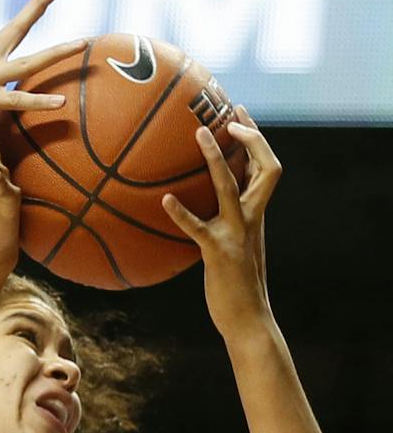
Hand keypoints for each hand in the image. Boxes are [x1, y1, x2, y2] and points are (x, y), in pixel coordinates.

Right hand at [0, 0, 84, 131]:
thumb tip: (9, 103)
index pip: (13, 28)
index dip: (34, 7)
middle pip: (17, 28)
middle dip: (39, 4)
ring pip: (28, 63)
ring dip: (57, 52)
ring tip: (82, 43)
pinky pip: (17, 100)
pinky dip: (39, 102)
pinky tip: (61, 103)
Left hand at [162, 106, 279, 335]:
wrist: (247, 318)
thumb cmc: (234, 286)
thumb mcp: (232, 249)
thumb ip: (222, 227)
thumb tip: (197, 212)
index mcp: (256, 215)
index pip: (266, 168)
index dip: (256, 140)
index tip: (238, 114)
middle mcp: (252, 218)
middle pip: (265, 167)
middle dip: (251, 136)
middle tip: (229, 114)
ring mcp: (237, 233)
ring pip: (230, 186)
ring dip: (216, 158)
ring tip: (198, 133)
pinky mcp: (218, 252)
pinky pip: (199, 227)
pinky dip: (183, 213)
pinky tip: (166, 200)